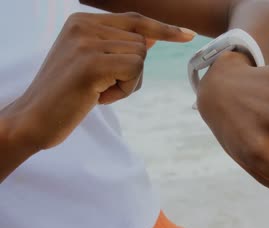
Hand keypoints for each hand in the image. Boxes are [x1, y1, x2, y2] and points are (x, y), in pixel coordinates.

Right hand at [3, 12, 194, 149]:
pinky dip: (124, 90)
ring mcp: (87, 42)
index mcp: (82, 21)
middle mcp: (84, 25)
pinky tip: (98, 97)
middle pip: (141, 44)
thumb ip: (118, 46)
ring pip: (140, 58)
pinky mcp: (91, 62)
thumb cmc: (66, 95)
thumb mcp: (92, 63)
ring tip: (97, 91)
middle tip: (103, 86)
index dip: (164, 29)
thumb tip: (151, 37)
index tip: (188, 34)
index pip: (135, 20)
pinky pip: (134, 70)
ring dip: (127, 82)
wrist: (34, 119)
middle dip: (132, 71)